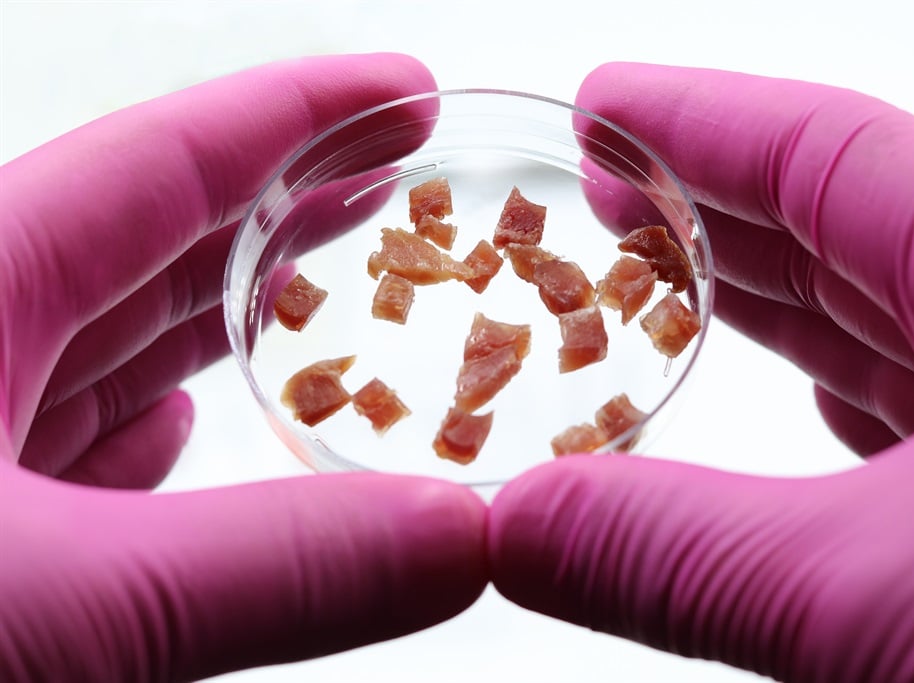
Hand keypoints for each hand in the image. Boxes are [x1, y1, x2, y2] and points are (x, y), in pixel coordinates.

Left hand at [0, 54, 485, 681]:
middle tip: (397, 183)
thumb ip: (264, 567)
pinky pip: (63, 426)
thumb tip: (467, 537)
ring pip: (104, 334)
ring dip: (218, 317)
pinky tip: (179, 431)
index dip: (298, 111)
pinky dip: (142, 419)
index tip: (406, 89)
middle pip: (146, 234)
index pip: (164, 157)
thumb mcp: (49, 603)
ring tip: (318, 297)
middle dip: (280, 204)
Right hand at [490, 64, 913, 681]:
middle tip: (604, 197)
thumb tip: (511, 529)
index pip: (830, 152)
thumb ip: (685, 556)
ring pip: (893, 323)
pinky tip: (808, 404)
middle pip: (854, 221)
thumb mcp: (898, 598)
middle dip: (716, 206)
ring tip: (668, 289)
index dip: (696, 120)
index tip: (602, 105)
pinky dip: (846, 405)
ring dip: (772, 308)